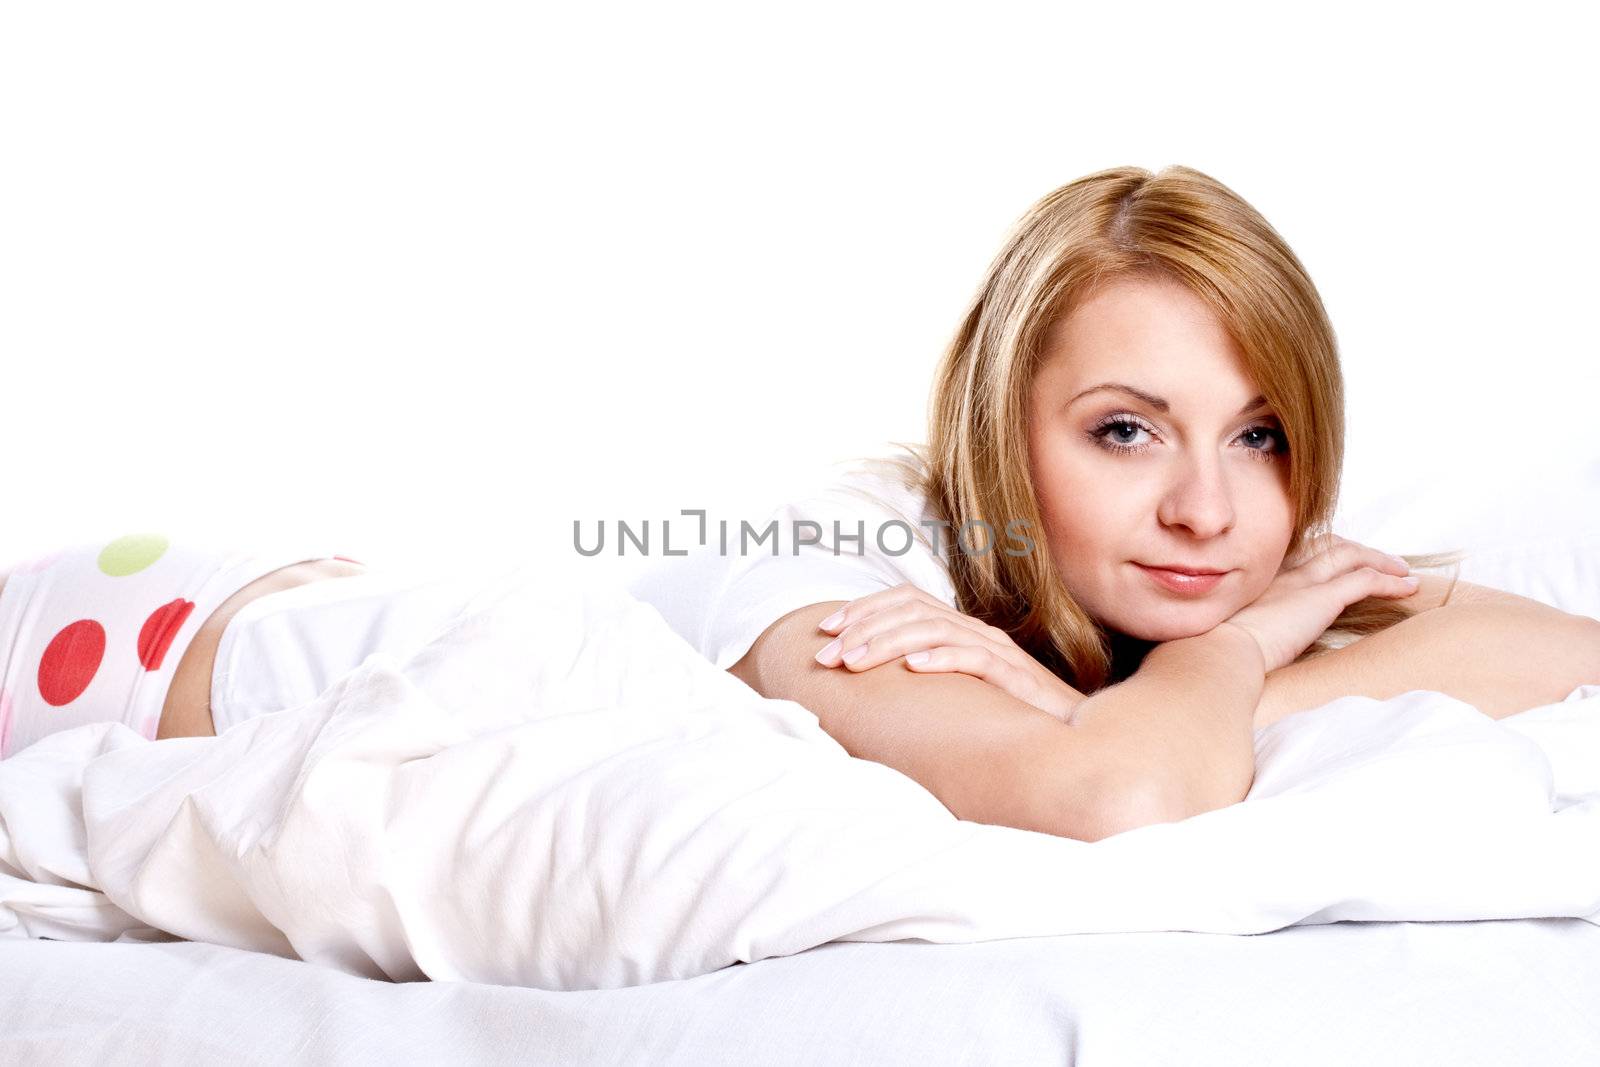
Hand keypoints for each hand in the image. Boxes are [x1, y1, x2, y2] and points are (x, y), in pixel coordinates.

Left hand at [812, 583, 1086, 721]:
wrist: (1068, 738)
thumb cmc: (1003, 719)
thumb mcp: (952, 696)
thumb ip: (917, 684)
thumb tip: (862, 691)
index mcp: (958, 630)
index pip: (905, 600)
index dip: (862, 609)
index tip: (824, 631)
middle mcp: (975, 631)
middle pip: (912, 609)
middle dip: (863, 628)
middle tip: (827, 656)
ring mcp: (996, 651)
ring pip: (935, 629)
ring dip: (888, 643)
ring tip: (855, 662)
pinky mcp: (1014, 676)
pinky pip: (976, 658)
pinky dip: (943, 659)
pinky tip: (914, 668)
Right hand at [1221, 535, 1420, 673]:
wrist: (1216, 654)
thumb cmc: (1215, 655)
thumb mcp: (1228, 637)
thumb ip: (1242, 633)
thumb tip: (1245, 649)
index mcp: (1258, 581)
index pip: (1298, 554)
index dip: (1323, 554)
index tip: (1339, 563)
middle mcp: (1281, 573)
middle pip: (1327, 546)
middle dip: (1356, 550)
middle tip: (1379, 561)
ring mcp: (1302, 582)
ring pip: (1351, 556)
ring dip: (1381, 561)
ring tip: (1403, 571)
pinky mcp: (1321, 598)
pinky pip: (1366, 580)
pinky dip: (1390, 581)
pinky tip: (1409, 587)